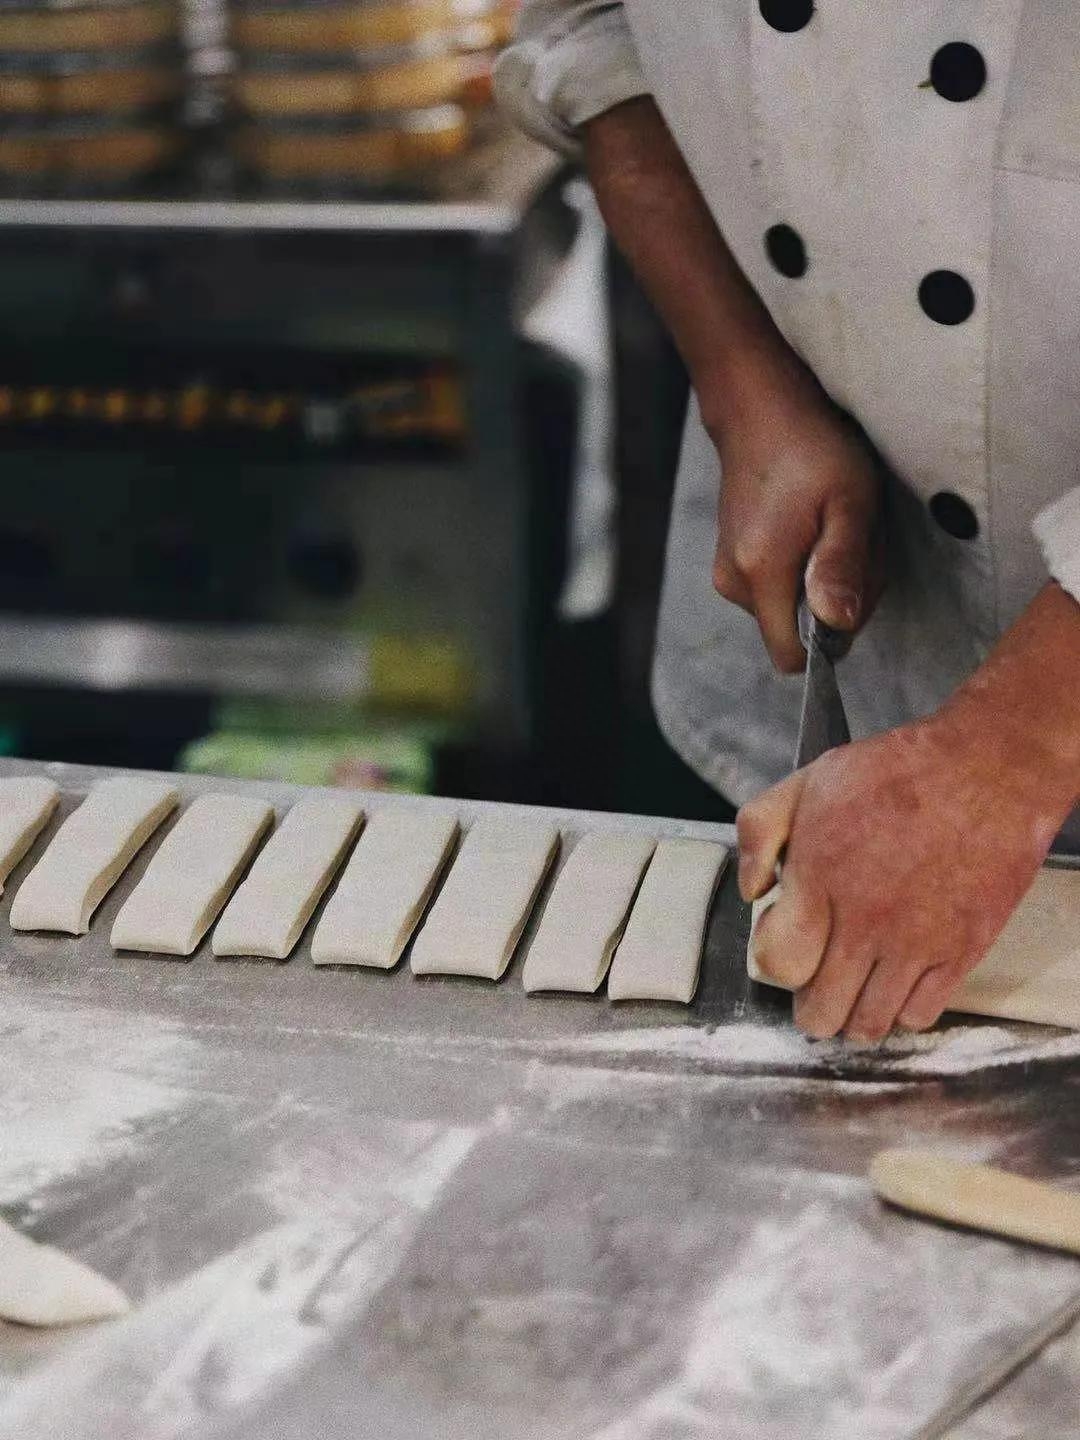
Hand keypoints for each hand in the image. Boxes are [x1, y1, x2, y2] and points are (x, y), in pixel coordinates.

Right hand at [707, 370, 884, 671]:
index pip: (792, 657)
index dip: (830, 639)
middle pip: (795, 634)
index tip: (850, 589)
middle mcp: (733, 582)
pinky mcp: (729, 564)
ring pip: (788, 612)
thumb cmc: (813, 449)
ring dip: (821, 584)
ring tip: (830, 529)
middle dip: (833, 604)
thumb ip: (843, 565)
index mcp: (760, 573)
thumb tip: (838, 625)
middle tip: (849, 543)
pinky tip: (812, 529)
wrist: (762, 412)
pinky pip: (776, 592)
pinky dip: (804, 572)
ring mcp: (727, 574)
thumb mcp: (850, 502)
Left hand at [738, 701, 1070, 1041]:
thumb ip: (760, 833)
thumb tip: (751, 891)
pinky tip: (895, 986)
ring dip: (852, 1017)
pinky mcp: (961, 952)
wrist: (988, 771)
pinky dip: (901, 1011)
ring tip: (851, 996)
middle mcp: (867, 920)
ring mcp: (917, 942)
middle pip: (821, 1009)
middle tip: (814, 985)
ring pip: (869, 1024)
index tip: (783, 939)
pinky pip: (920, 1015)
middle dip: (809, 1004)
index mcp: (822, 877)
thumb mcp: (808, 781)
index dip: (774, 956)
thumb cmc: (898, 773)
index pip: (779, 962)